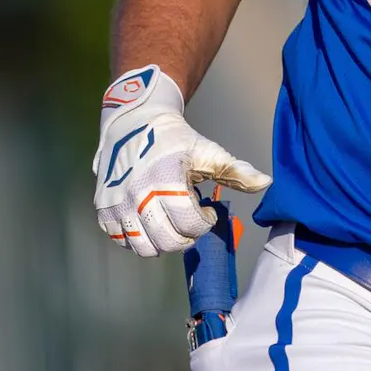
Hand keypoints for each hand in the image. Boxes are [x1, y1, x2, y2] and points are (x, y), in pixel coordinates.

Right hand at [93, 66, 270, 256]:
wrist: (133, 124)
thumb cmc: (176, 140)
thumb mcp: (208, 152)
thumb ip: (237, 171)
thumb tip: (267, 183)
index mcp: (166, 181)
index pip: (189, 224)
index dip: (204, 223)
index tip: (207, 212)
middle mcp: (138, 195)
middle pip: (167, 241)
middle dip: (186, 237)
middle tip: (190, 222)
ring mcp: (117, 204)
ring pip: (142, 247)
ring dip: (162, 242)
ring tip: (170, 224)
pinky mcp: (103, 207)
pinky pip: (120, 240)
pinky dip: (137, 239)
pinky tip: (151, 222)